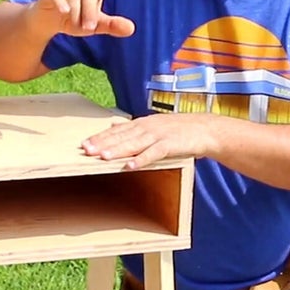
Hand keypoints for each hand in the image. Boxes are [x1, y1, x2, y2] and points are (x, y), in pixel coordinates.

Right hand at [29, 0, 134, 37]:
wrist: (47, 21)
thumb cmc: (75, 19)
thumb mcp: (94, 25)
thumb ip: (111, 25)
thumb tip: (132, 29)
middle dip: (90, 12)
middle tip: (90, 28)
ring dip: (76, 13)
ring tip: (76, 26)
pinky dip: (61, 3)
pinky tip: (65, 12)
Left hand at [81, 113, 216, 169]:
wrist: (206, 129)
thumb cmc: (179, 129)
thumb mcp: (153, 124)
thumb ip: (132, 126)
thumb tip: (112, 124)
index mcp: (142, 123)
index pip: (117, 130)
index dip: (100, 137)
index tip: (84, 143)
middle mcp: (148, 127)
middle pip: (121, 136)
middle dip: (103, 143)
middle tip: (86, 150)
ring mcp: (159, 135)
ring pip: (134, 144)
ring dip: (118, 150)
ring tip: (102, 157)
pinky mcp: (171, 145)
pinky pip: (154, 153)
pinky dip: (142, 159)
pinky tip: (130, 165)